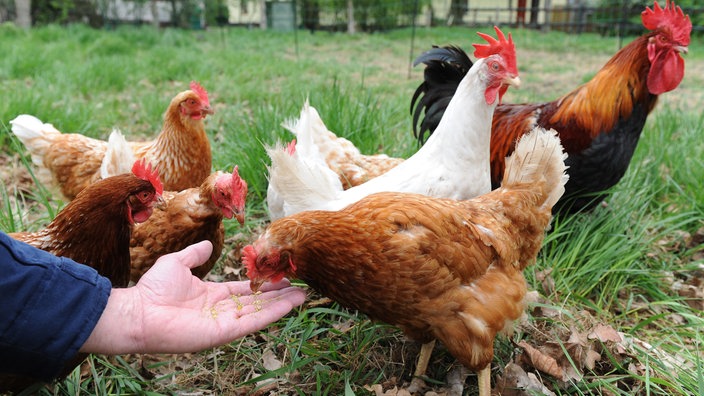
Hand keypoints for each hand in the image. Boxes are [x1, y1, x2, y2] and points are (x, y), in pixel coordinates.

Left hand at [81, 241, 305, 354]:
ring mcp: (224, 322)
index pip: (244, 290)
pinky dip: (272, 314)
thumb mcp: (177, 262)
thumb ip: (195, 255)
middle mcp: (221, 310)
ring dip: (281, 304)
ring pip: (259, 312)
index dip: (263, 284)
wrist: (140, 312)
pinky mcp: (224, 332)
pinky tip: (288, 305)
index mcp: (212, 295)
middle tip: (300, 286)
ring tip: (302, 295)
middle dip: (278, 295)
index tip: (281, 277)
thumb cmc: (154, 289)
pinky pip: (252, 322)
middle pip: (257, 302)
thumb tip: (208, 247)